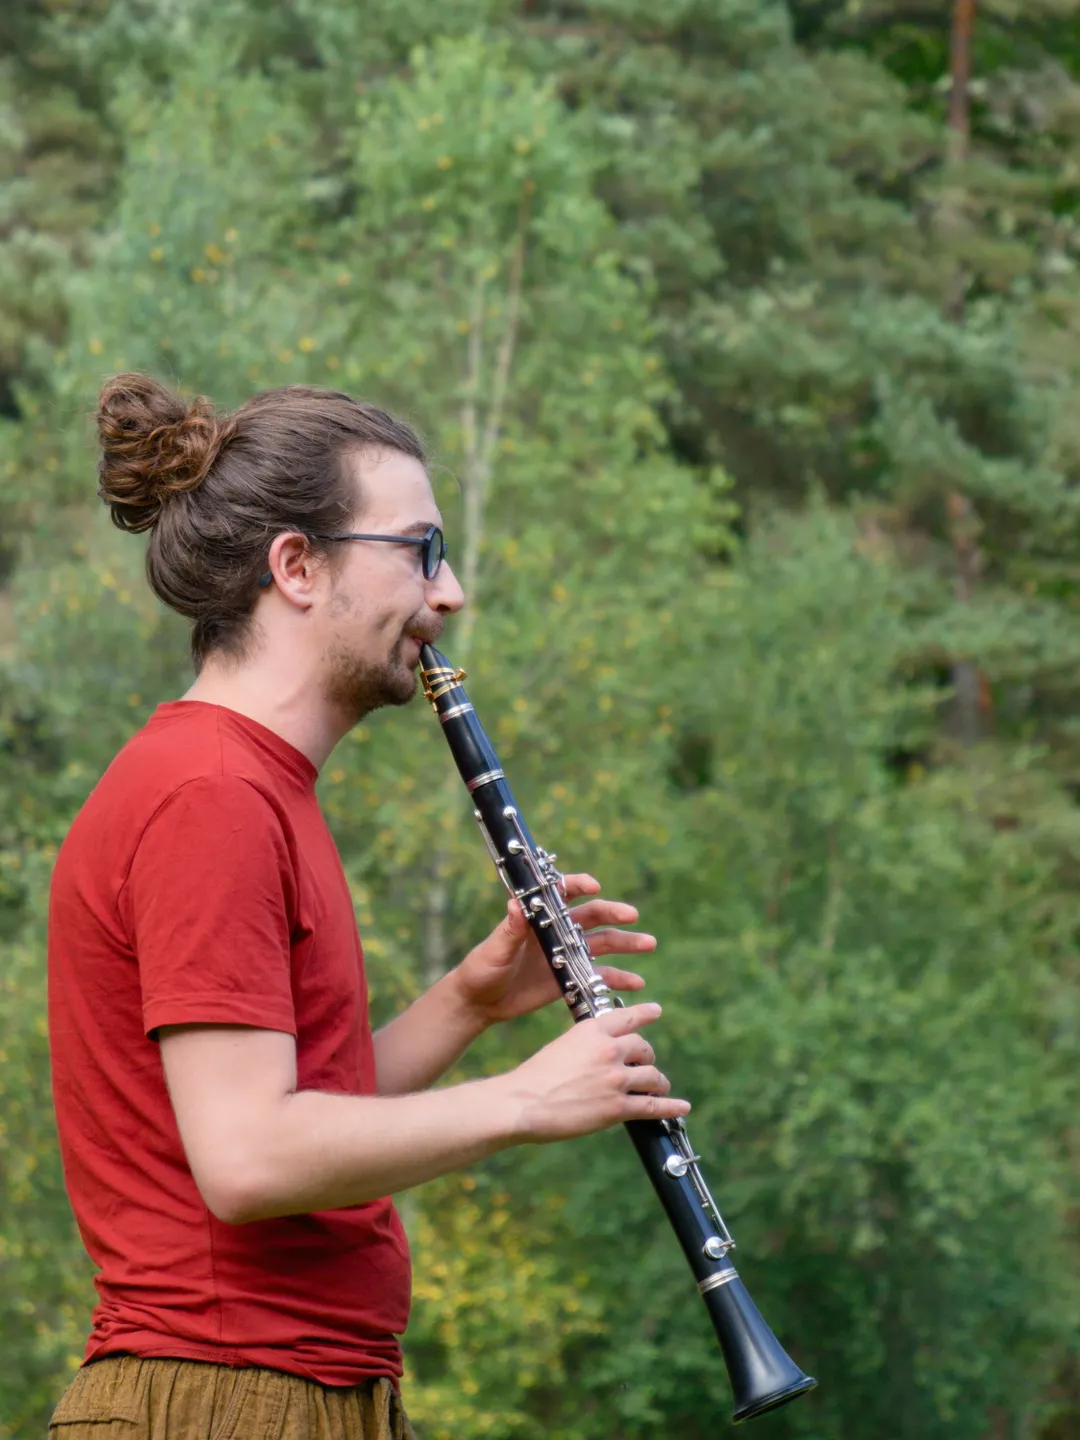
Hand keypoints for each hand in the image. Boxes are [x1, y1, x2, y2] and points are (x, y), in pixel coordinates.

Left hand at [451, 873, 654, 1027]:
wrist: (479, 1002)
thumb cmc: (481, 970)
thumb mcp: (493, 950)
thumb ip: (509, 931)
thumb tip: (515, 904)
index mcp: (537, 919)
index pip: (560, 894)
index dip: (577, 885)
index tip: (594, 887)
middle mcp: (555, 932)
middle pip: (590, 917)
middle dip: (613, 913)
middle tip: (632, 915)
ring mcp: (565, 955)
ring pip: (602, 943)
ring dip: (626, 942)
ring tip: (649, 943)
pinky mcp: (569, 979)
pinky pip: (599, 976)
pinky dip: (619, 978)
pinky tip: (637, 981)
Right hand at [499, 1002, 690, 1142]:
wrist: (522, 1104)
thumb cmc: (535, 1077)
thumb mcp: (562, 1045)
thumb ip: (586, 1045)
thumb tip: (604, 1053)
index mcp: (592, 1030)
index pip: (627, 1017)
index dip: (645, 1013)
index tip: (656, 1010)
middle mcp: (608, 1050)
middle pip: (643, 1048)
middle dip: (647, 1056)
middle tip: (645, 1064)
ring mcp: (615, 1079)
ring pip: (652, 1076)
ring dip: (658, 1082)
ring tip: (659, 1086)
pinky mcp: (617, 1108)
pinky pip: (653, 1106)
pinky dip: (671, 1107)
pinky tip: (682, 1106)